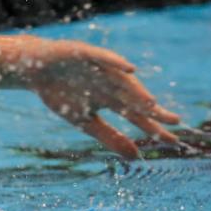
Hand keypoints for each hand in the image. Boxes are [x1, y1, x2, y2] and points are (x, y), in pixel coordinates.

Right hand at [24, 40, 179, 158]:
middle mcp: (112, 84)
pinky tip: (130, 70)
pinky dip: (116, 63)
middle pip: (136, 99)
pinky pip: (104, 58)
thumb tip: (137, 157)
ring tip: (151, 104)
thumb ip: (110, 138)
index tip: (174, 142)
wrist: (35, 69)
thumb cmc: (59, 93)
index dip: (155, 128)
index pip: (138, 117)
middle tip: (175, 122)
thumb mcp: (84, 122)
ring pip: (123, 81)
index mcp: (112, 100)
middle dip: (154, 111)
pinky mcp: (86, 54)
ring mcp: (101, 69)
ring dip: (137, 92)